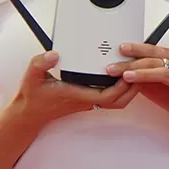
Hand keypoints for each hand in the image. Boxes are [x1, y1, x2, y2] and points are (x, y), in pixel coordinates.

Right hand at [18, 51, 138, 128]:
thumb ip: (41, 64)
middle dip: (132, 87)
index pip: (106, 97)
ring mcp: (87, 100)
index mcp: (77, 94)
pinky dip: (119, 87)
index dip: (120, 87)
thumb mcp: (32, 76)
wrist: (29, 113)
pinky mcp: (86, 97)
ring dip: (128, 88)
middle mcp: (86, 99)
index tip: (126, 72)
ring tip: (134, 70)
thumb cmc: (33, 97)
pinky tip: (119, 74)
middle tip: (139, 70)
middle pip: (118, 101)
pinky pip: (109, 96)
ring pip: (116, 100)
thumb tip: (54, 54)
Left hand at [107, 43, 168, 135]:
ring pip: (166, 73)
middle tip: (115, 67)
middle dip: (133, 63)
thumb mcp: (153, 83)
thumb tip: (119, 67)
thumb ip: (140, 74)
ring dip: (146, 74)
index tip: (120, 49)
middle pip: (154, 60)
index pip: (151, 50)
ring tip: (129, 77)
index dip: (136, 48)